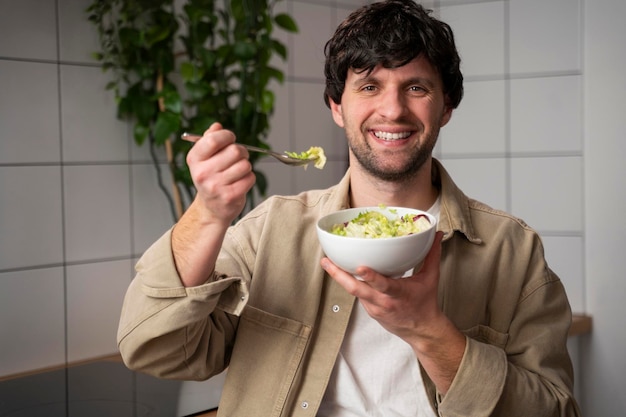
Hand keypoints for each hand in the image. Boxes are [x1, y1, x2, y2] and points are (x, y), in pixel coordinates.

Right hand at [184, 122, 255, 225]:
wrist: (211, 209)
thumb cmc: (210, 178)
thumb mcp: (204, 158)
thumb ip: (209, 139)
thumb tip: (216, 126)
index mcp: (194, 159)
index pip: (213, 139)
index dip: (227, 135)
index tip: (230, 139)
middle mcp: (203, 173)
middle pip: (235, 151)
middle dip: (241, 151)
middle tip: (238, 157)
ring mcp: (216, 186)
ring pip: (245, 164)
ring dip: (245, 166)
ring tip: (237, 171)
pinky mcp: (230, 196)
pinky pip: (250, 178)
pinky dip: (249, 178)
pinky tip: (240, 182)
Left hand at [321, 231, 464, 392]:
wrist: (422, 331)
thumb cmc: (426, 303)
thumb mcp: (430, 278)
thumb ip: (432, 255)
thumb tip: (438, 235)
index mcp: (398, 294)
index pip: (383, 285)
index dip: (371, 277)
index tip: (360, 267)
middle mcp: (383, 302)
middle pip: (357, 289)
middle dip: (339, 275)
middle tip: (326, 261)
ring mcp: (374, 308)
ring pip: (353, 291)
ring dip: (340, 278)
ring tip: (327, 263)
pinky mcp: (369, 311)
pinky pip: (358, 294)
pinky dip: (350, 283)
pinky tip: (341, 272)